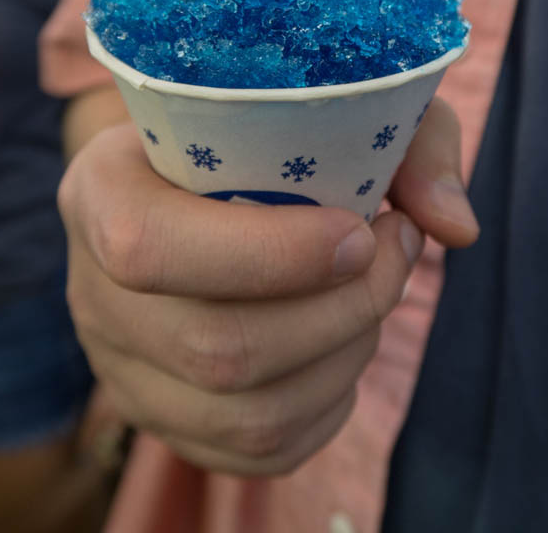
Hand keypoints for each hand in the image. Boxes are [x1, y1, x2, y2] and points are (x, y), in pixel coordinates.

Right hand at [59, 101, 476, 475]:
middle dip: (343, 308)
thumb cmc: (259, 126)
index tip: (359, 227)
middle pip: (216, 347)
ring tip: (375, 290)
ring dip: (346, 356)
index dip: (269, 253)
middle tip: (395, 248)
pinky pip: (252, 452)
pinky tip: (346, 343)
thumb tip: (454, 227)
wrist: (191, 173)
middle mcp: (92, 288)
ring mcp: (120, 367)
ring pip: (243, 414)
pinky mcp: (160, 418)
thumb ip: (404, 138)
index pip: (150, 246)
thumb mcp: (326, 94)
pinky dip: (328, 405)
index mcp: (102, 189)